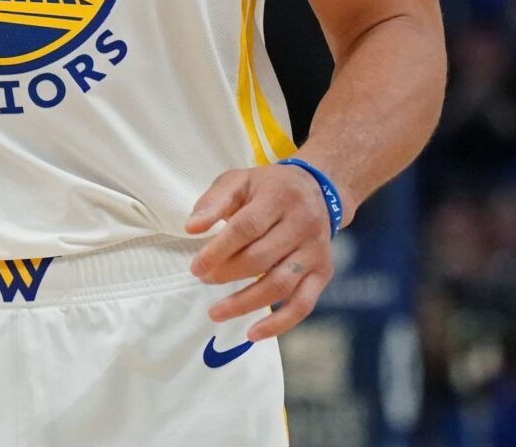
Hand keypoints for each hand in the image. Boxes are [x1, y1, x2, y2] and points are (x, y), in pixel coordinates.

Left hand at [187, 163, 338, 340]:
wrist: (318, 190)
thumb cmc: (269, 187)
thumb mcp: (239, 180)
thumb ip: (214, 201)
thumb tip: (192, 227)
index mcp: (280, 196)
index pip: (247, 227)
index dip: (219, 250)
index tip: (196, 267)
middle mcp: (303, 224)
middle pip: (261, 258)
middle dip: (227, 274)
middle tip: (203, 280)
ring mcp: (315, 251)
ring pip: (280, 284)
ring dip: (245, 303)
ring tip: (216, 312)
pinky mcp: (323, 272)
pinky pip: (303, 304)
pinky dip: (279, 324)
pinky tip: (253, 334)